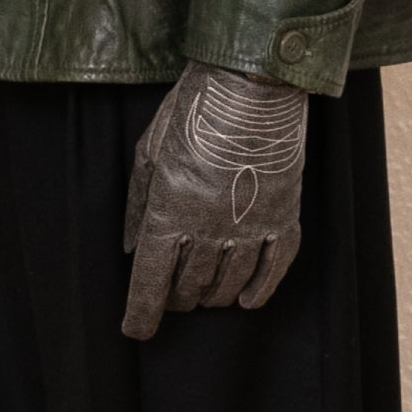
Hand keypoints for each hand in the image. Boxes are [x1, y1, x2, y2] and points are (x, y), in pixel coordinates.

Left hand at [121, 59, 307, 340]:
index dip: (141, 313)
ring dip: (211, 296)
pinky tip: (245, 300)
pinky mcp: (283, 217)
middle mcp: (208, 228)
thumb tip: (128, 247)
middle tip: (170, 297)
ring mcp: (249, 225)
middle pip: (188, 287)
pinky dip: (258, 290)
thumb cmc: (194, 110)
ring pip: (227, 284)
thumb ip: (137, 204)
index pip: (150, 280)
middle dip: (175, 300)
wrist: (254, 81)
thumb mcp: (149, 151)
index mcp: (169, 212)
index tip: (136, 330)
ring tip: (203, 296)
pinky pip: (272, 269)